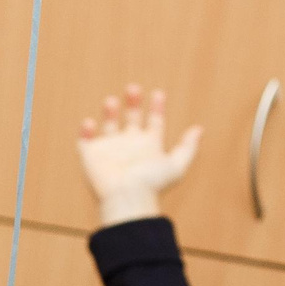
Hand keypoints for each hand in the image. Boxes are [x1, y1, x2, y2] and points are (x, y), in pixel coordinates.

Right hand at [75, 85, 200, 227]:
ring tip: (112, 101)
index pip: (154, 121)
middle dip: (133, 102)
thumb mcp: (176, 166)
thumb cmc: (151, 185)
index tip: (158, 93)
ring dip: (110, 111)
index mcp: (149, 145)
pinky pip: (85, 140)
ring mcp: (111, 150)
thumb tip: (199, 129)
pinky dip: (85, 130)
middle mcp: (130, 145)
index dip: (157, 107)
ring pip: (109, 125)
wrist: (126, 197)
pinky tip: (90, 123)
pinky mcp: (91, 156)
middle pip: (132, 117)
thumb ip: (187, 147)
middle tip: (133, 88)